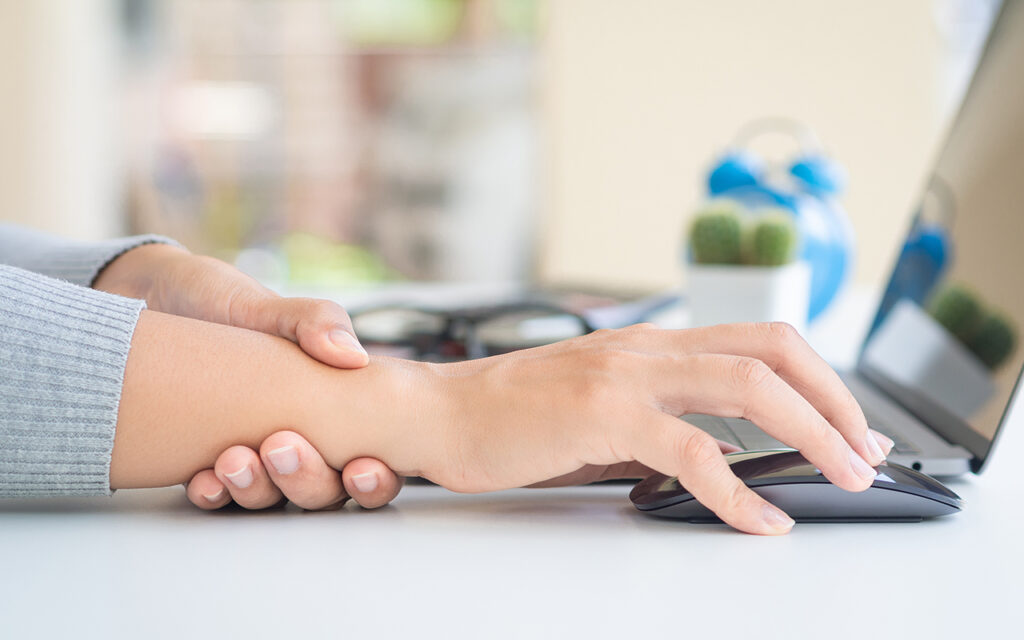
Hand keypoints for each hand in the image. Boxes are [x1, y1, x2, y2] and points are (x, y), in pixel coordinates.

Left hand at [95, 243, 402, 509]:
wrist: (148, 299)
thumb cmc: (223, 301)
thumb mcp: (271, 305)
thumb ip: (316, 322)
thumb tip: (353, 357)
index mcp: (332, 409)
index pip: (371, 463)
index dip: (376, 480)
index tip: (359, 467)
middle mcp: (299, 440)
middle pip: (324, 492)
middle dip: (309, 481)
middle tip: (281, 448)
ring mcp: (254, 457)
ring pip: (272, 500)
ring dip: (259, 490)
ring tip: (233, 460)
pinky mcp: (206, 464)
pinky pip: (217, 497)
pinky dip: (213, 494)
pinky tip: (203, 480)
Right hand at [365, 322, 893, 534]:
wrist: (437, 411)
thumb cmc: (511, 415)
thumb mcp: (600, 409)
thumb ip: (659, 422)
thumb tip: (720, 456)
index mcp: (651, 343)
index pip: (760, 339)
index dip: (819, 378)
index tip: (849, 426)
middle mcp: (647, 347)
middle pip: (772, 351)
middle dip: (835, 401)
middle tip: (866, 452)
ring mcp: (625, 374)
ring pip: (747, 387)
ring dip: (812, 433)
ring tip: (843, 477)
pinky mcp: (599, 413)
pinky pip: (690, 450)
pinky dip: (737, 490)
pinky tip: (758, 518)